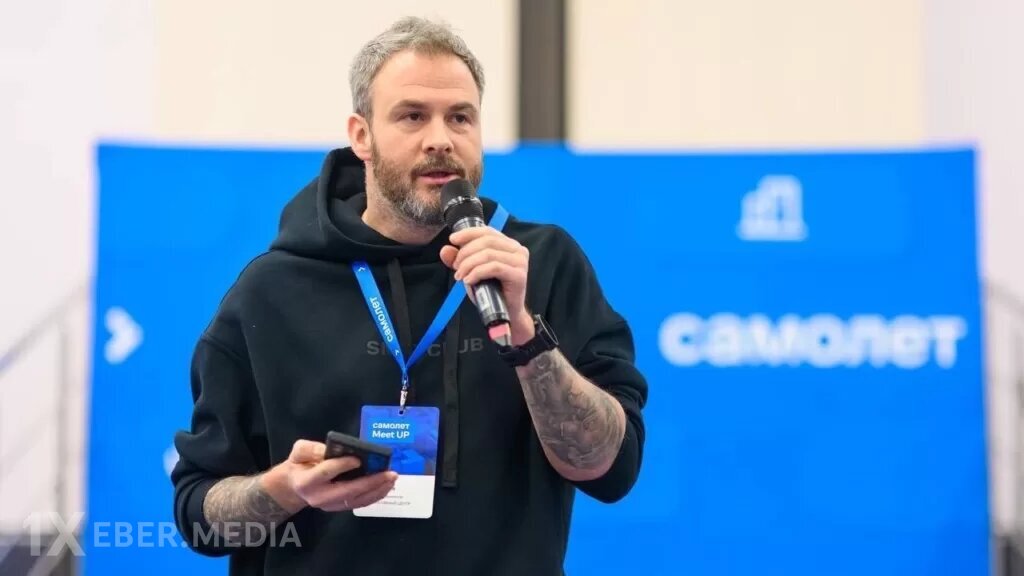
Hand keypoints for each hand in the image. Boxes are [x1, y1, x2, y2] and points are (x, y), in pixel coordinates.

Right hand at [261, 440, 397, 512]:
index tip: (358, 458)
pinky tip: (386, 486)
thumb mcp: (299, 451)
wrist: (294, 487)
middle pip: (348, 491)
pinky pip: (360, 503)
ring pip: (357, 500)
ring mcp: (331, 505)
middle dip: (371, 482)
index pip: (326, 472)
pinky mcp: (340, 507)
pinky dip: (375, 495)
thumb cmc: (299, 465)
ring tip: (392, 478)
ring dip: (377, 490)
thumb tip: (330, 450)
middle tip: (389, 473)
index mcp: (306, 481)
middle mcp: (319, 497)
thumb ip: (311, 449)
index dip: (342, 465)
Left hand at [440, 227, 535, 345]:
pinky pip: (494, 267)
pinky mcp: (519, 275)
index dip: (468, 233)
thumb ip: (459, 259)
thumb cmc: (491, 291)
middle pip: (486, 241)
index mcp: (508, 245)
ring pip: (488, 254)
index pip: (487, 231)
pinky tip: (469, 281)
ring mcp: (520, 262)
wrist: (506, 313)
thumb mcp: (471, 272)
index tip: (452, 240)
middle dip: (466, 253)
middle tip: (456, 267)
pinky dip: (477, 272)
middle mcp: (517, 250)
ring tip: (460, 276)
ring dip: (469, 264)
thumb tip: (445, 249)